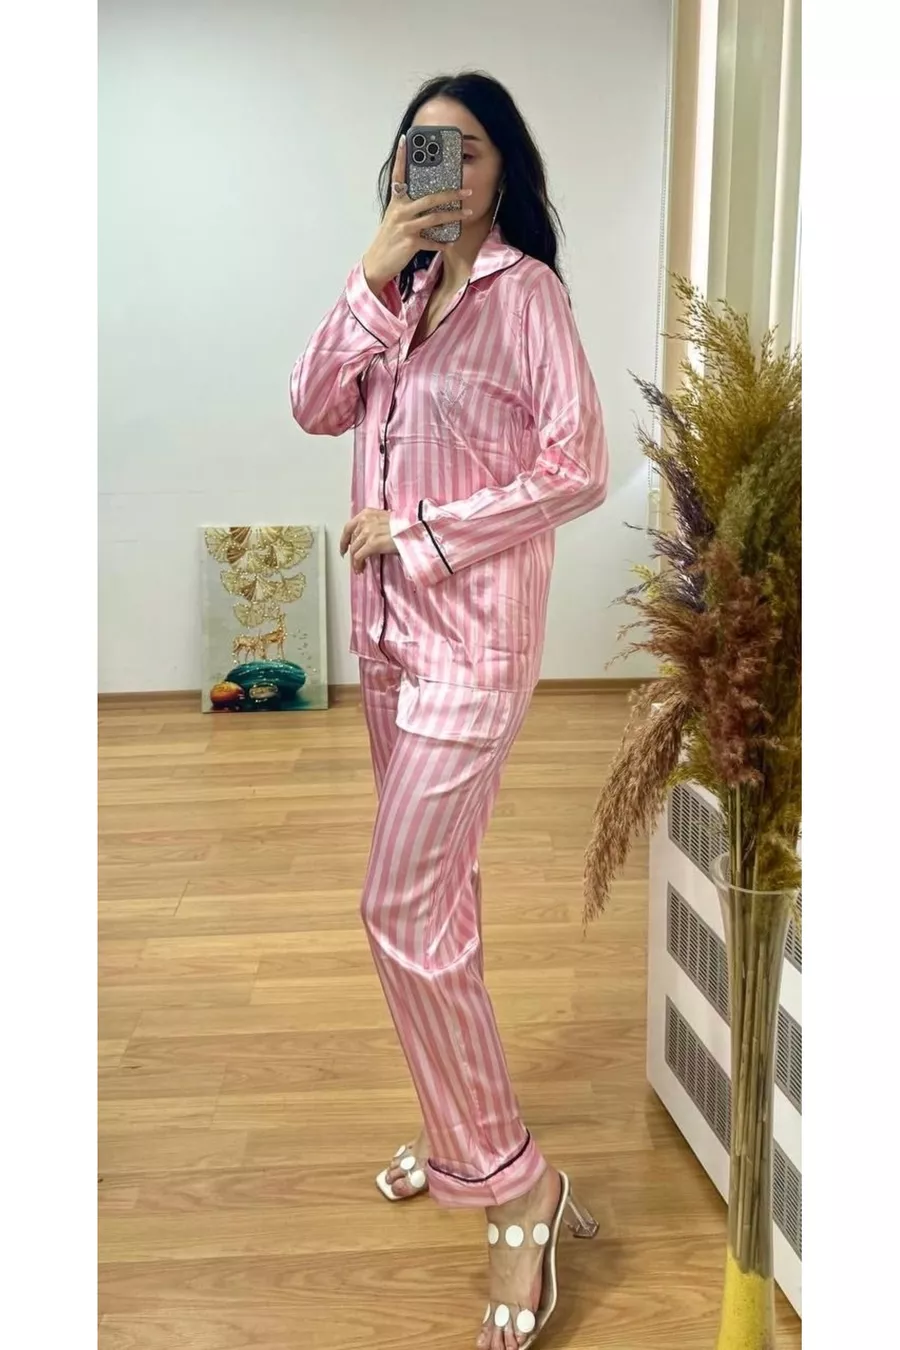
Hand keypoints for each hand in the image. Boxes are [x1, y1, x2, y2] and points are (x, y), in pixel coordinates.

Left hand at [340, 508, 398, 572]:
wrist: (414, 529)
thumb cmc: (404, 526)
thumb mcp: (385, 520)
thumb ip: (373, 526)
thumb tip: (367, 539)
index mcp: (367, 513)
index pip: (348, 527)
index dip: (344, 540)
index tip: (343, 548)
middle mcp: (365, 521)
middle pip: (352, 541)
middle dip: (352, 553)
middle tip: (355, 562)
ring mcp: (368, 532)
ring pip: (354, 550)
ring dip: (355, 561)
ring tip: (359, 568)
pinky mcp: (372, 543)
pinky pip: (359, 557)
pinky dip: (358, 564)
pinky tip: (361, 568)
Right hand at [362, 134, 472, 294]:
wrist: (376, 263)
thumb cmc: (389, 240)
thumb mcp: (395, 219)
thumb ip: (408, 208)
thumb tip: (429, 202)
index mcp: (396, 202)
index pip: (398, 175)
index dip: (402, 157)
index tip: (405, 139)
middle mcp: (400, 212)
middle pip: (429, 198)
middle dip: (451, 194)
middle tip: (466, 191)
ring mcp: (405, 227)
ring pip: (434, 218)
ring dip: (453, 216)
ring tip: (467, 214)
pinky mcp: (410, 243)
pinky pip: (431, 241)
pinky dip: (442, 243)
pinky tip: (450, 243)